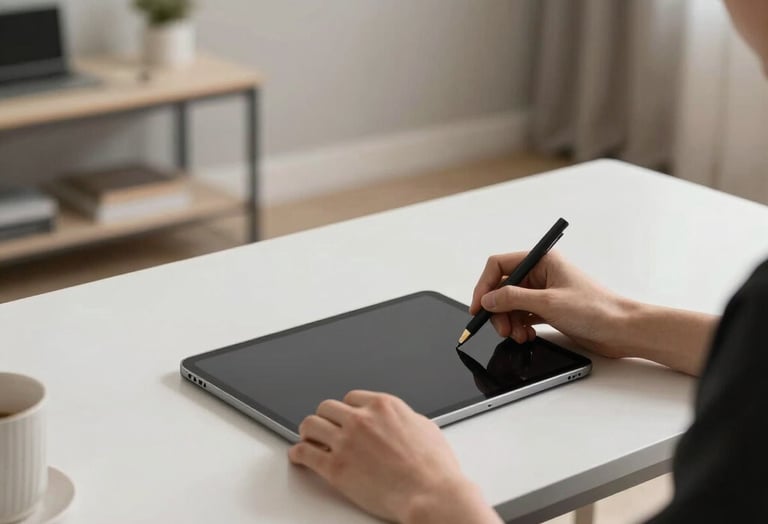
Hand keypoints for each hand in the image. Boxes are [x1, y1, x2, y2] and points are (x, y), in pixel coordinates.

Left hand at [288, 390, 500, 523]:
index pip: (351, 398)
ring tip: (308, 440)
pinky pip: (304, 453)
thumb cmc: (434, 467)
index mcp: (383, 405)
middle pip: (327, 408)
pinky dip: (298, 453)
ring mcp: (345, 442)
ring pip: (310, 425)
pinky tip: (299, 456)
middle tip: (324, 428)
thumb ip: (403, 418)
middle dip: (326, 418)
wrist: (430, 493)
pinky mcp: (334, 467)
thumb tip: (398, 421)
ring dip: (308, 432)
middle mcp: (361, 419)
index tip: (344, 417)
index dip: (346, 410)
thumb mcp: (424, 427)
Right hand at [471, 251, 628, 357]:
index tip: (479, 307)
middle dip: (498, 310)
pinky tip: (526, 335)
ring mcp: (544, 292)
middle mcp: (541, 273)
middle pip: (502, 288)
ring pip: (510, 304)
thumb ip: (512, 299)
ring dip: (509, 322)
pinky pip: (522, 315)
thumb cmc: (596, 309)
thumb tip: (488, 299)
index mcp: (542, 260)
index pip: (499, 265)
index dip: (484, 286)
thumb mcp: (548, 303)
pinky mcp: (549, 309)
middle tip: (501, 328)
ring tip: (517, 335)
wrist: (622, 329)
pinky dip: (519, 326)